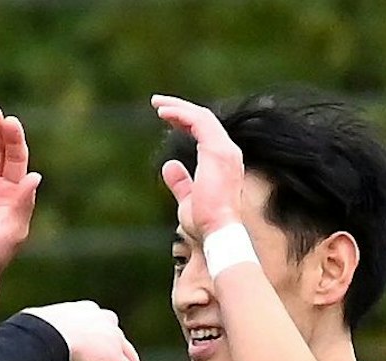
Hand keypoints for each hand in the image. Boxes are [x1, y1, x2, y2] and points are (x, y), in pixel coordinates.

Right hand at [22, 300, 144, 360]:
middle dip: (116, 351)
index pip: (99, 321)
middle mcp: (102, 319)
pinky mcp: (115, 356)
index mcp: (84, 310)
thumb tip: (13, 341)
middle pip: (117, 337)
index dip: (99, 336)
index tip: (96, 349)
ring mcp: (112, 337)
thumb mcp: (36, 325)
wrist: (42, 336)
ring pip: (128, 355)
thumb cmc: (31, 330)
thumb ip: (37, 332)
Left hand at [153, 94, 243, 239]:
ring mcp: (225, 150)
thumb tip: (169, 166)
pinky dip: (181, 114)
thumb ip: (180, 182)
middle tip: (158, 103)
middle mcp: (228, 152)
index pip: (206, 132)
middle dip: (181, 109)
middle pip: (204, 119)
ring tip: (157, 104)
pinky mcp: (217, 150)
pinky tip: (164, 113)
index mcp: (223, 162)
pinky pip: (199, 122)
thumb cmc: (204, 222)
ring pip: (202, 116)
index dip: (185, 121)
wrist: (217, 232)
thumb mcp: (187, 199)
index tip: (166, 117)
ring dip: (178, 107)